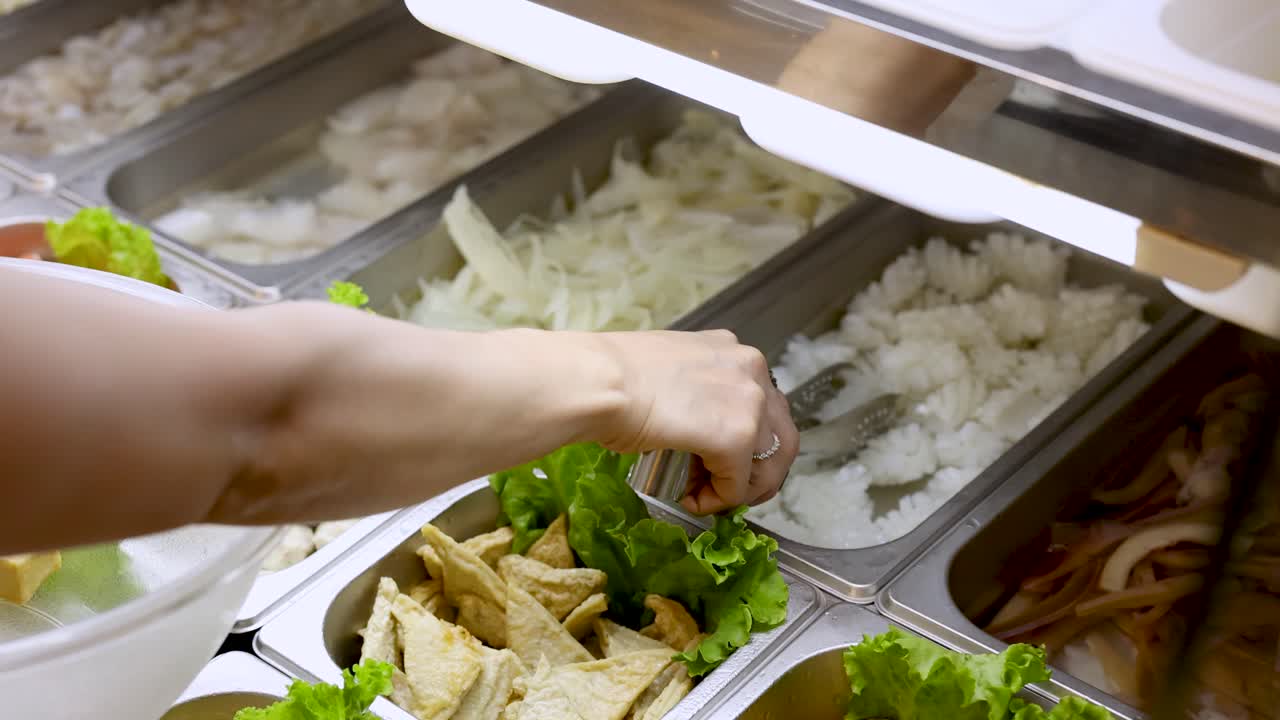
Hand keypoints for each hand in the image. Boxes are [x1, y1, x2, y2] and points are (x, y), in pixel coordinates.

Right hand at [592, 329, 797, 514]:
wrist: (598, 382)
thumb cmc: (613, 375)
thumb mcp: (670, 372)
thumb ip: (697, 393)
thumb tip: (697, 428)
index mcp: (733, 351)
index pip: (763, 405)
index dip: (748, 442)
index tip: (719, 460)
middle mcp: (751, 369)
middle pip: (781, 435)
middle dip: (760, 472)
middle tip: (732, 491)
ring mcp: (750, 401)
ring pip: (769, 463)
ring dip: (741, 489)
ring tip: (708, 498)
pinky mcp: (737, 436)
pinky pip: (739, 484)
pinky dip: (719, 500)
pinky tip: (693, 500)